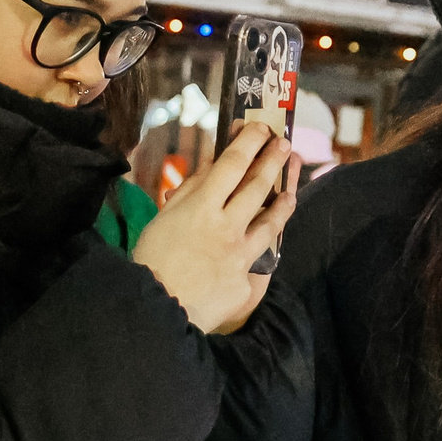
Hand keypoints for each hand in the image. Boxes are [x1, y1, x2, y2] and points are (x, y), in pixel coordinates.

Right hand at [133, 123, 299, 332]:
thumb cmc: (151, 261)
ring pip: (270, 223)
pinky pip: (256, 260)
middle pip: (257, 187)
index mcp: (201, 208)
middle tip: (285, 145)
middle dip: (273, 161)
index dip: (249, 142)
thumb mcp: (163, 219)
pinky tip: (265, 242)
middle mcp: (226, 226)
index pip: (231, 165)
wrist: (157, 312)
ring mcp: (239, 254)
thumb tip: (211, 168)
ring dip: (283, 203)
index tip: (261, 128)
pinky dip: (257, 250)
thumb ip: (190, 193)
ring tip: (290, 192)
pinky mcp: (245, 279)